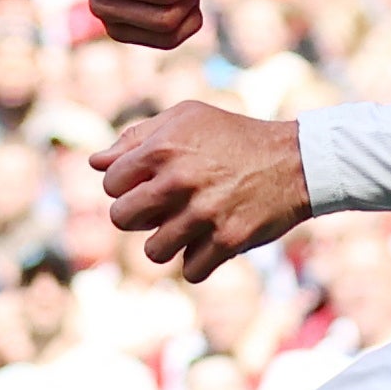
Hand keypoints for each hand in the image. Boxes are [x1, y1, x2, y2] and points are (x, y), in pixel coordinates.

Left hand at [98, 102, 312, 281]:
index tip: (147, 185)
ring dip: (168, 244)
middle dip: (137, 218)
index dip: (125, 187)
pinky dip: (199, 261)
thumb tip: (95, 162)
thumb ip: (137, 137)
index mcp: (162, 148)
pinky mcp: (228, 241)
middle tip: (161, 210)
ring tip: (188, 228)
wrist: (295, 161)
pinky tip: (212, 241)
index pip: (111, 183)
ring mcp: (203, 214)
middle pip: (121, 220)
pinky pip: (191, 270)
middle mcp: (178, 181)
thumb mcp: (186, 119)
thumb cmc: (234, 137)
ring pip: (154, 252)